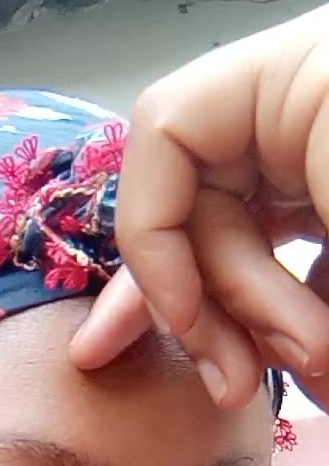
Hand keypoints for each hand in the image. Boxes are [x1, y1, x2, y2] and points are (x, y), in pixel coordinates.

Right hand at [70, 4, 328, 409]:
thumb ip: (302, 275)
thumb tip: (301, 376)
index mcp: (292, 77)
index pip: (164, 132)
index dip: (152, 241)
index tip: (180, 322)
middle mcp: (290, 114)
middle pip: (196, 214)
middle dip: (215, 313)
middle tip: (237, 387)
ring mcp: (314, 159)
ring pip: (237, 251)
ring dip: (252, 331)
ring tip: (309, 381)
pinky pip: (287, 262)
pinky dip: (288, 321)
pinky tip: (313, 368)